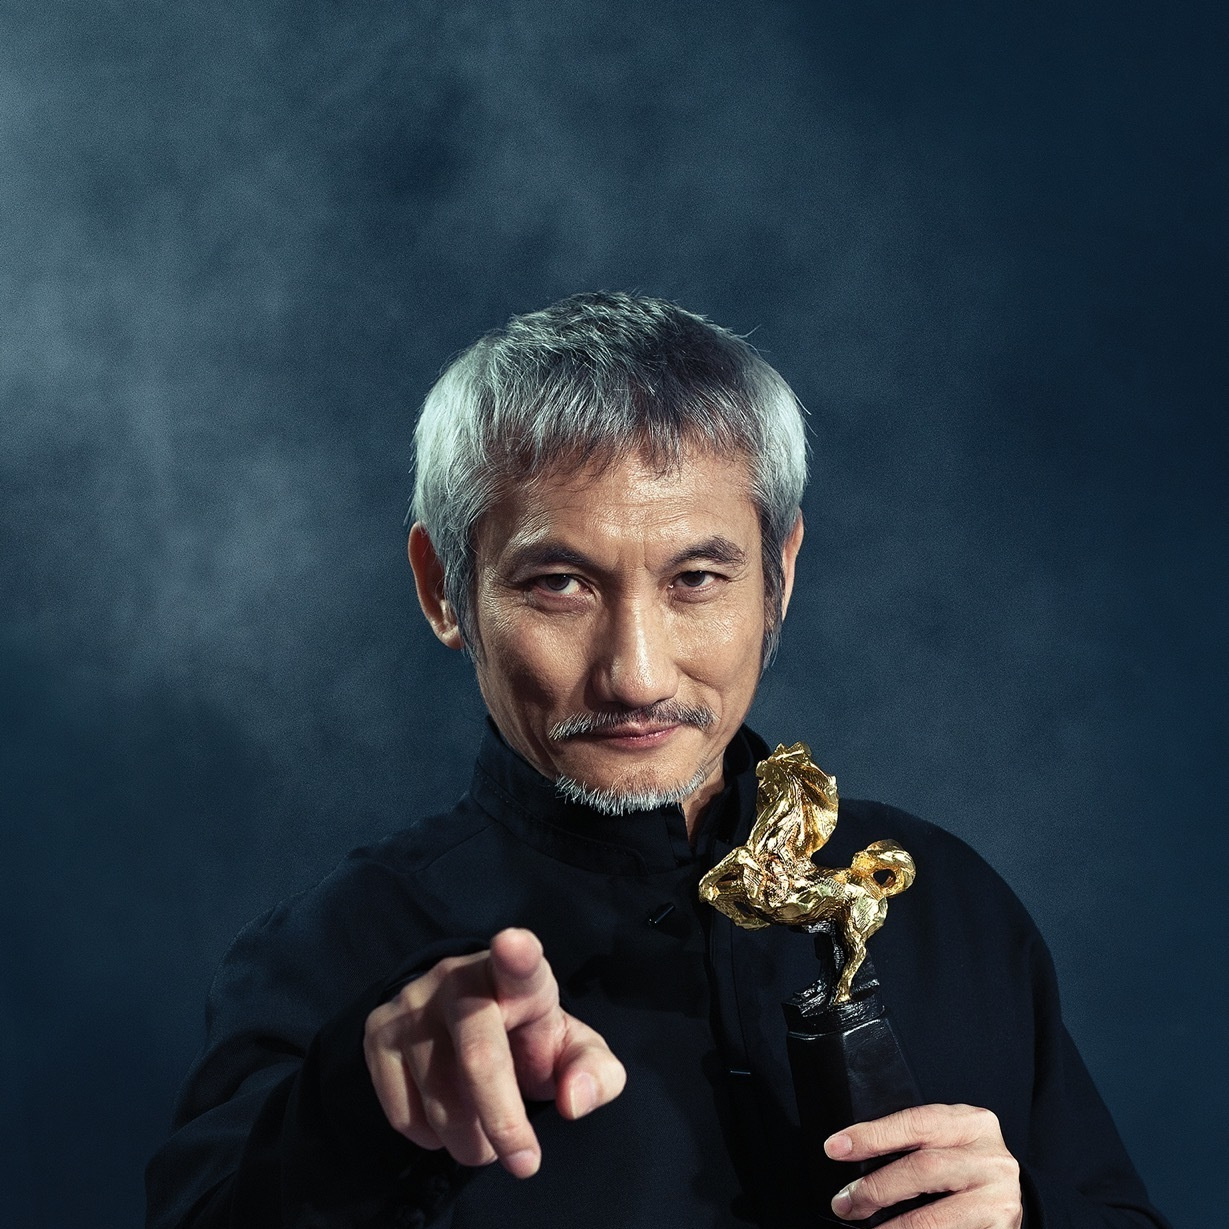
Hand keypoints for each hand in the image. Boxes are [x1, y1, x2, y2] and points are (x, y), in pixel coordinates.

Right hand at [363, 927, 625, 1178]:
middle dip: (502, 1119)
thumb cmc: (530, 1037)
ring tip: (488, 1137)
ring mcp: (413, 1003)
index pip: (520, 963)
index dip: (518, 954)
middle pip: (479, 1057)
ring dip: (471, 1141)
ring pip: (440, 1098)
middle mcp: (459, 979)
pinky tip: (450, 1119)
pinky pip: (402, 1112)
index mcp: (518, 977)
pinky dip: (432, 1137)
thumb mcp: (573, 1052)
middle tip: (524, 1163)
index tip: (514, 943)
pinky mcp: (378, 1031)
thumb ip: (595, 1075)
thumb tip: (574, 1104)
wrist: (464, 1024)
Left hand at [824, 1104, 1021, 1226]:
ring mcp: (999, 1200)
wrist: (1006, 1200)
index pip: (915, 1123)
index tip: (835, 1148)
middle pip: (922, 1169)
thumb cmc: (964, 1165)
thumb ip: (913, 1142)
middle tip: (845, 1203)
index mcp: (972, 1124)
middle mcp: (991, 1159)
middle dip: (875, 1188)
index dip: (871, 1136)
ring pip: (933, 1217)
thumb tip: (850, 1152)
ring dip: (891, 1228)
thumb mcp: (946, 1141)